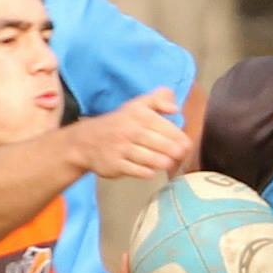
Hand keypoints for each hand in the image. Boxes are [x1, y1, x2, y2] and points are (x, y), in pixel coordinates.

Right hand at [71, 88, 191, 179]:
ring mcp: (122, 149)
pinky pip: (137, 171)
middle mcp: (130, 131)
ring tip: (169, 163)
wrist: (86, 141)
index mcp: (138, 115)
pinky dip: (147, 172)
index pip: (164, 126)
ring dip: (163, 162)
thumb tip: (175, 107)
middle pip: (159, 144)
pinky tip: (152, 170)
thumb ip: (158, 100)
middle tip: (181, 156)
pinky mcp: (116, 165)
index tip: (186, 144)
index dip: (179, 137)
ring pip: (150, 158)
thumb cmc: (119, 123)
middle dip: (174, 151)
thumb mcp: (136, 105)